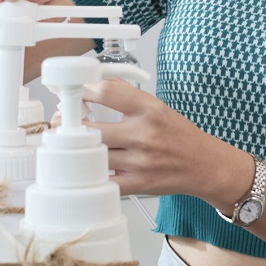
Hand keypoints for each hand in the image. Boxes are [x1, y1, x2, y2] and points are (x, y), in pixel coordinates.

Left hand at [82, 79, 232, 199]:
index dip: (82, 90)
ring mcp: (140, 162)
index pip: (107, 92)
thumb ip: (125, 94)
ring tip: (69, 143)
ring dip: (76, 149)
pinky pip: (104, 181)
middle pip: (93, 128)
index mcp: (149, 109)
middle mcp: (144, 134)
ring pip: (94, 155)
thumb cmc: (178, 134)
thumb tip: (94, 81)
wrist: (204, 164)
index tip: (72, 92)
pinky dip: (91, 174)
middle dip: (69, 124)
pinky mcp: (138, 184)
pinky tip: (86, 167)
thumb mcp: (157, 106)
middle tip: (61, 121)